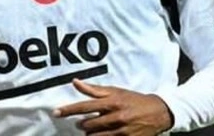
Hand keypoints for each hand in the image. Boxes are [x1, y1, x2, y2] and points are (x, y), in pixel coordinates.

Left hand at [54, 79, 172, 135]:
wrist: (157, 112)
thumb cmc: (133, 99)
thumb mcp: (116, 91)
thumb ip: (94, 89)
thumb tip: (75, 82)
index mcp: (112, 102)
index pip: (84, 106)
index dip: (68, 110)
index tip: (56, 112)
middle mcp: (116, 116)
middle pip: (88, 124)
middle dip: (82, 124)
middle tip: (82, 123)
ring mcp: (121, 130)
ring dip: (90, 133)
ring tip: (91, 130)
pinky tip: (100, 135)